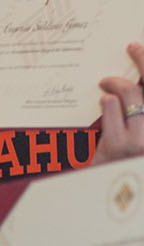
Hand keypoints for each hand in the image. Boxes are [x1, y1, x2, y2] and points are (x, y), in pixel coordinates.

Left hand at [93, 42, 143, 164]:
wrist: (110, 198)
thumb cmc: (124, 163)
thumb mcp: (137, 135)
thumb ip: (139, 113)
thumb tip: (135, 86)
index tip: (142, 48)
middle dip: (143, 60)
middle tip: (132, 49)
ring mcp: (139, 142)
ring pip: (133, 96)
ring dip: (117, 85)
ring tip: (107, 85)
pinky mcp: (117, 147)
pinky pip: (112, 109)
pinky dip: (107, 100)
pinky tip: (104, 100)